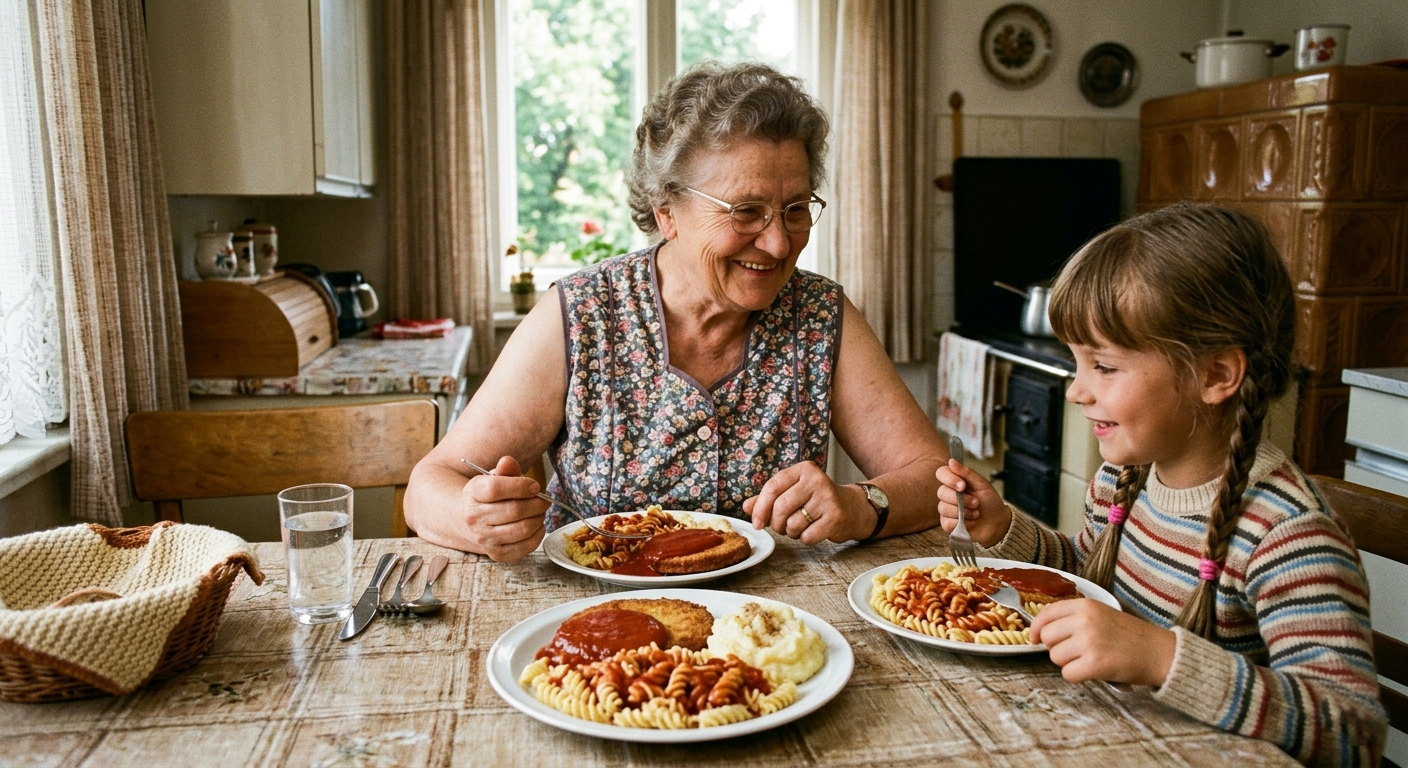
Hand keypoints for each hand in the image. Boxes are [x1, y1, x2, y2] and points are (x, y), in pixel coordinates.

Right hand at [459, 455, 548, 561]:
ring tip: (540, 511)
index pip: (496, 489)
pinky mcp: (497, 554)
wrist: (470, 521)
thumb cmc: (488, 497)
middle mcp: (474, 519)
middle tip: (544, 500)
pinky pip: (526, 545)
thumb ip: (504, 470)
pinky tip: (536, 525)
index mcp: (472, 495)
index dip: (520, 486)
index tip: (535, 486)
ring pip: (523, 528)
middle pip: (514, 510)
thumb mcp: (492, 478)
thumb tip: (508, 461)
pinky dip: (538, 534)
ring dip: (539, 518)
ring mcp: (484, 539)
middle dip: (537, 503)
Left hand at [743, 461, 871, 543]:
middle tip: (781, 527)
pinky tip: (813, 531)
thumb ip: (769, 498)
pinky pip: (807, 536)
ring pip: (793, 524)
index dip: (760, 508)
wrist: (853, 509)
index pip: (772, 487)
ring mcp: (828, 498)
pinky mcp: (836, 517)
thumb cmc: (817, 501)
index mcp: (803, 470)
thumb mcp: (794, 493)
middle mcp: (817, 480)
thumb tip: (746, 507)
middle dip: (776, 524)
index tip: (756, 523)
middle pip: (780, 507)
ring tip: (800, 527)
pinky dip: (805, 539)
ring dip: (791, 533)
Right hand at [936, 459, 1010, 546]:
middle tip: (976, 502)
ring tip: (976, 513)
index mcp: (956, 481)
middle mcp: (948, 494)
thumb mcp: (982, 485)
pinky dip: (962, 522)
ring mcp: (946, 509)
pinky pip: (946, 522)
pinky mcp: (947, 524)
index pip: (941, 473)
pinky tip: (971, 522)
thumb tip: (951, 461)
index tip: (963, 485)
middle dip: (962, 499)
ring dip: (964, 512)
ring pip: (944, 508)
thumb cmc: (990, 502)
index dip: (949, 479)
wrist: (997, 522)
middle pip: (941, 492)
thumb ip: (967, 473)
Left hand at [1029, 598, 1175, 686]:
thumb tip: (1042, 632)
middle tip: (1077, 652)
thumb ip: (1074, 618)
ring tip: (1091, 659)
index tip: (1034, 639)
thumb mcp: (1101, 614)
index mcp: (1085, 605)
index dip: (1036, 629)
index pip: (1046, 614)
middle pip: (1047, 637)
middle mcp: (1084, 621)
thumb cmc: (1130, 636)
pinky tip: (1093, 671)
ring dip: (1069, 663)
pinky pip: (1067, 674)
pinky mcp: (1094, 663)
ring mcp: (1089, 641)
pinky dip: (1078, 676)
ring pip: (1055, 657)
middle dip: (1057, 648)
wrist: (1159, 652)